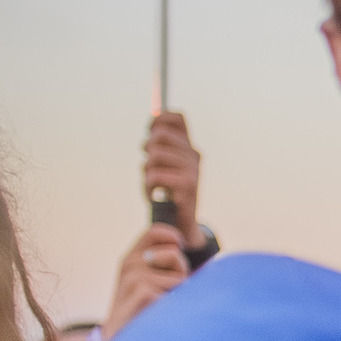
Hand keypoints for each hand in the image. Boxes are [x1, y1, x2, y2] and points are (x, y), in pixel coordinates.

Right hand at [101, 223, 189, 340]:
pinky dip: (175, 305)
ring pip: (180, 276)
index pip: (154, 232)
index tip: (180, 246)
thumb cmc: (142, 311)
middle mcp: (129, 264)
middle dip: (181, 272)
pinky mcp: (143, 293)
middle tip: (164, 293)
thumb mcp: (148, 283)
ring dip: (179, 293)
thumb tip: (183, 248)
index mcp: (130, 258)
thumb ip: (162, 264)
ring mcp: (134, 278)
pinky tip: (159, 315)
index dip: (173, 237)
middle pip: (175, 254)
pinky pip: (178, 292)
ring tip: (160, 306)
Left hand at [141, 111, 204, 245]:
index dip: (158, 121)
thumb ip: (161, 144)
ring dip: (147, 170)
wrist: (179, 223)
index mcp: (188, 147)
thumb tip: (154, 120)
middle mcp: (194, 155)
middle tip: (150, 165)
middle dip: (148, 149)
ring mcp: (193, 169)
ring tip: (152, 183)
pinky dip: (148, 186)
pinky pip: (154, 175)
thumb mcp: (164, 165)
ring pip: (155, 155)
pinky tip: (154, 194)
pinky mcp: (188, 185)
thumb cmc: (166, 193)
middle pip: (160, 135)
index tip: (150, 134)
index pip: (176, 117)